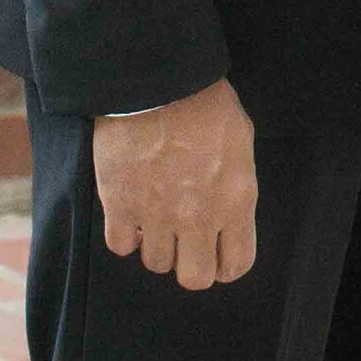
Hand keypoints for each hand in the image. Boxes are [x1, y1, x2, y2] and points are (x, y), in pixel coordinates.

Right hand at [94, 75, 257, 289]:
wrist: (157, 81)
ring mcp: (156, 215)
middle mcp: (198, 217)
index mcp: (234, 201)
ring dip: (157, 245)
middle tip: (185, 244)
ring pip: (157, 263)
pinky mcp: (120, 205)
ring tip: (156, 217)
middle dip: (191, 264)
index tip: (217, 255)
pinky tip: (131, 214)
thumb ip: (236, 182)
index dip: (226, 264)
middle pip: (195, 278)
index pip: (236, 264)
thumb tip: (227, 204)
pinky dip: (125, 235)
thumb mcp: (241, 139)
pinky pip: (121, 245)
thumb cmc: (204, 101)